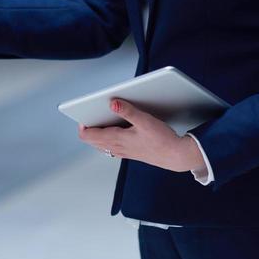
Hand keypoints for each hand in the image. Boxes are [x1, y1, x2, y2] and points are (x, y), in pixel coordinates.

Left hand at [78, 98, 206, 173]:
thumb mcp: (145, 121)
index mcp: (116, 139)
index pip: (87, 136)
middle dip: (88, 126)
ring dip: (98, 132)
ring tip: (103, 117)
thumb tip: (112, 103)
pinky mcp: (129, 153)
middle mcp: (116, 147)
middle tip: (93, 112)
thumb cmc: (162, 140)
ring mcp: (122, 151)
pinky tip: (117, 128)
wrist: (175, 156)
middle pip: (91, 140)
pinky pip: (110, 146)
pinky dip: (107, 137)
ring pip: (100, 143)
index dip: (82, 124)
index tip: (85, 113)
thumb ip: (127, 111)